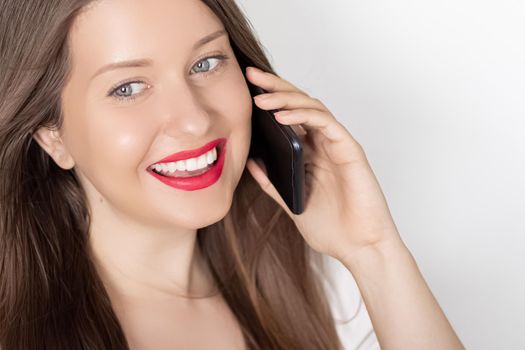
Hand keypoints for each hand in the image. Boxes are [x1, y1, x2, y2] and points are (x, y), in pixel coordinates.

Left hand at [244, 66, 401, 262]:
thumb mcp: (290, 202)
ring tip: (260, 97)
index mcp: (310, 154)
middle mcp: (324, 145)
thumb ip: (273, 182)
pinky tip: (282, 117)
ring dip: (286, 98)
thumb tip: (251, 161)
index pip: (289, 118)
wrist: (359, 249)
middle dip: (275, 86)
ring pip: (313, 108)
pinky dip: (305, 116)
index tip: (244, 89)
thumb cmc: (331, 229)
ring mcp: (338, 146)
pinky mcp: (350, 150)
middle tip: (251, 74)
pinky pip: (326, 124)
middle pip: (299, 105)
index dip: (269, 100)